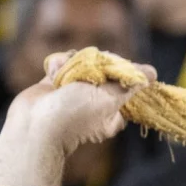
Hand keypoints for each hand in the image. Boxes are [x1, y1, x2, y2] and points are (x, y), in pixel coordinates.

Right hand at [0, 52, 152, 185]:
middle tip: (86, 71)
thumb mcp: (109, 99)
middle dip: (94, 64)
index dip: (119, 70)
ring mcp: (75, 91)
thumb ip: (128, 84)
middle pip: (103, 68)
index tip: (111, 68)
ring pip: (82, 63)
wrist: (34, 123)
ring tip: (64, 74)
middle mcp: (95, 101)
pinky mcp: (56, 82)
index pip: (124, 81)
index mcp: (113, 110)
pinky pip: (63, 63)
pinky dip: (58, 65)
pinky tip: (53, 74)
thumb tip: (152, 73)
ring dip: (73, 63)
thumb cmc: (74, 114)